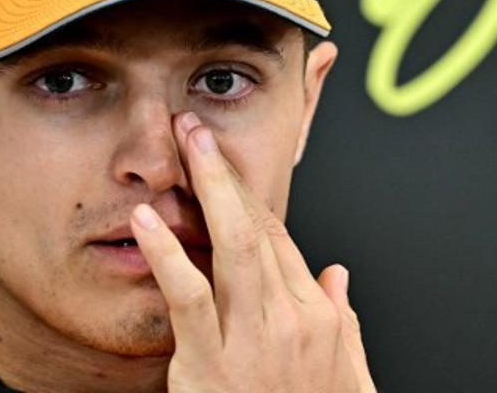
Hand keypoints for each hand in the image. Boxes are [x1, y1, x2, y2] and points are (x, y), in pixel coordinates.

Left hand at [129, 111, 376, 392]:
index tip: (222, 165)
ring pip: (232, 246)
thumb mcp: (346, 376)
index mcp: (321, 317)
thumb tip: (337, 274)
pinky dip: (168, 252)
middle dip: (225, 171)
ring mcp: (253, 339)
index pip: (281, 240)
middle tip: (195, 128)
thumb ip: (343, 321)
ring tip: (180, 145)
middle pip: (257, 227)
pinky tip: (149, 220)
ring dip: (205, 188)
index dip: (247, 195)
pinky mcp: (211, 364)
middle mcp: (292, 318)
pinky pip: (189, 295)